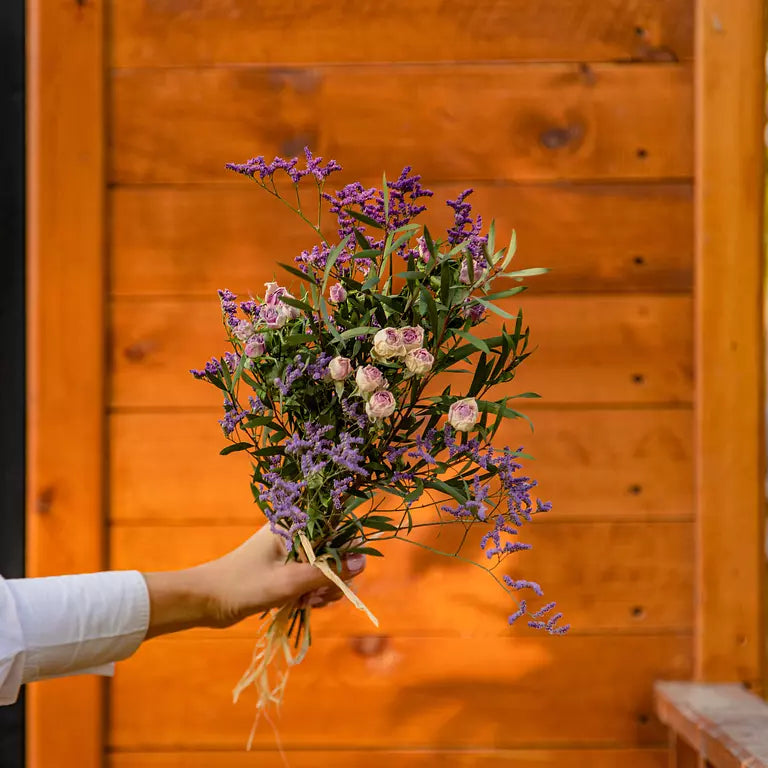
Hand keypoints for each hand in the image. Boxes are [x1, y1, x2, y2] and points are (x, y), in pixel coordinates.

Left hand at [142, 526, 365, 638]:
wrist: (205, 601)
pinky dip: (313, 593)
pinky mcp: (287, 570)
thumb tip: (363, 561)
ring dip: (324, 589)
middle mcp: (296, 534)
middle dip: (335, 577)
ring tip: (308, 603)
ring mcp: (292, 553)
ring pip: (326, 568)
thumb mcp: (288, 582)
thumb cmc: (242, 585)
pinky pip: (313, 578)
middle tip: (318, 596)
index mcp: (295, 525)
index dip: (347, 553)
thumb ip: (327, 571)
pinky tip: (304, 606)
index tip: (342, 577)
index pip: (338, 529)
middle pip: (336, 551)